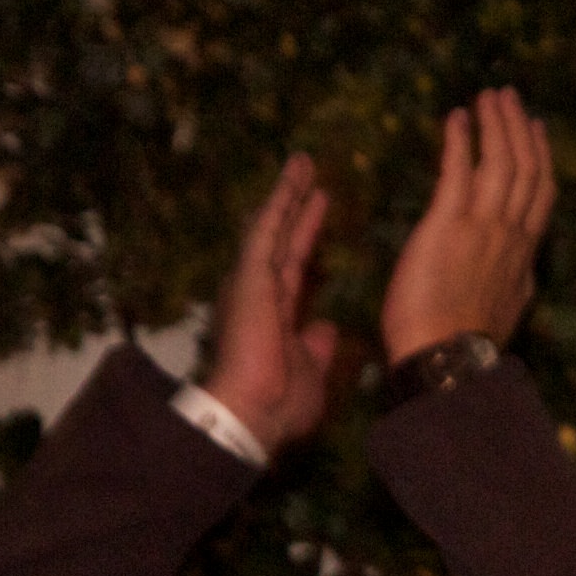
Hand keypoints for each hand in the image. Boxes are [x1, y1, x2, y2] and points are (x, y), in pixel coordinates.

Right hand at [203, 155, 344, 451]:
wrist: (253, 413)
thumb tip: (325, 328)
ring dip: (288, 194)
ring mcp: (253, 282)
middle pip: (282, 237)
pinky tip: (292, 181)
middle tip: (309, 170)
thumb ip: (316, 345)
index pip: (294, 263)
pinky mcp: (251, 278)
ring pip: (273, 227)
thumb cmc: (279, 403)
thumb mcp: (310, 369)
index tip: (319, 207)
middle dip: (296, 203)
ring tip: (303, 161)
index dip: (306, 233)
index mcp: (275, 312)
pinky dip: (279, 205)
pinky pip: (266, 233)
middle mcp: (260, 291)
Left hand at [380, 89, 560, 361]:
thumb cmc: (466, 342)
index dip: (540, 156)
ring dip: (496, 124)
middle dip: (519, 128)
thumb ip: (515, 281)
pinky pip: (459, 169)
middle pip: (526, 168)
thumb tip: (522, 272)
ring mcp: (483, 226)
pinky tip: (456, 118)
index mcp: (524, 253)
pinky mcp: (448, 223)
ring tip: (488, 96)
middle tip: (509, 98)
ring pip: (501, 161)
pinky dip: (460, 140)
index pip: (540, 193)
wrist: (446, 359)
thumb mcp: (507, 309)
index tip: (537, 129)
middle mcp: (510, 233)